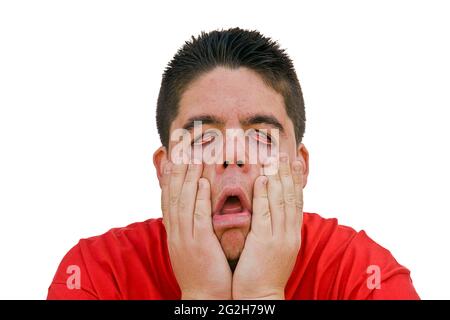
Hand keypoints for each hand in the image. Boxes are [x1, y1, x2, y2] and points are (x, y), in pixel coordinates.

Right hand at [161, 161, 232, 299]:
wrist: (205, 297)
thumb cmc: (204, 269)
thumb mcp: (192, 244)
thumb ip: (192, 224)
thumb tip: (194, 205)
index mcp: (175, 230)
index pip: (170, 196)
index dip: (170, 174)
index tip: (173, 153)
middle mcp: (176, 231)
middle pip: (174, 193)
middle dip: (177, 167)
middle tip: (181, 144)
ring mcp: (185, 238)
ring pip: (184, 200)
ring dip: (188, 176)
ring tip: (193, 154)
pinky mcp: (199, 245)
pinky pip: (197, 218)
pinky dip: (198, 198)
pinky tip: (202, 182)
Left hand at [232, 153, 302, 299]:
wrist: (260, 297)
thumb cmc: (263, 273)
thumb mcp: (274, 249)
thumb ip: (274, 229)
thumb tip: (272, 213)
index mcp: (291, 234)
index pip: (296, 202)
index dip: (296, 181)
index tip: (294, 163)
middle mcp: (289, 233)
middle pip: (291, 197)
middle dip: (289, 174)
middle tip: (287, 153)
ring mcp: (279, 237)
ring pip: (281, 201)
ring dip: (278, 177)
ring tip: (275, 158)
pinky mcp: (265, 242)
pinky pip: (265, 213)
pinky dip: (264, 194)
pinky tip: (261, 179)